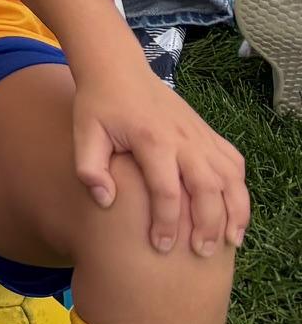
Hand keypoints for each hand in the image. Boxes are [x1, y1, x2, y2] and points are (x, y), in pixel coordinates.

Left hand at [72, 60, 249, 257]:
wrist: (118, 70)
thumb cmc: (98, 105)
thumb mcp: (83, 133)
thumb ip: (90, 168)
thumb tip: (106, 201)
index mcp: (152, 140)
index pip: (167, 191)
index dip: (166, 223)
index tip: (162, 247)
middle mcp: (183, 139)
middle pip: (207, 189)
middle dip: (208, 225)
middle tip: (202, 253)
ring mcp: (200, 135)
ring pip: (230, 178)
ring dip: (235, 211)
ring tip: (231, 241)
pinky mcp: (208, 132)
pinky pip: (233, 162)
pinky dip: (240, 188)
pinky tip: (236, 210)